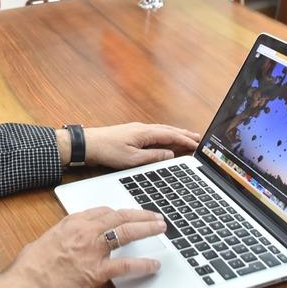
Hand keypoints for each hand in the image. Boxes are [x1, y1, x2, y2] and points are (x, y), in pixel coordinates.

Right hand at [0, 207, 165, 287]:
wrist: (28, 283)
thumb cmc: (31, 265)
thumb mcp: (48, 238)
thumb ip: (65, 234)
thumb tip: (73, 237)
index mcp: (72, 221)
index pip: (102, 211)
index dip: (119, 212)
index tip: (127, 214)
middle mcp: (85, 231)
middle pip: (119, 216)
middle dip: (140, 215)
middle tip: (154, 216)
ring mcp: (93, 250)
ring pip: (126, 232)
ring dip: (146, 228)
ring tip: (159, 228)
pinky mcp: (97, 271)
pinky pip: (126, 265)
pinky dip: (143, 264)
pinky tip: (153, 264)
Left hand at [59, 122, 199, 169]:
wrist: (88, 144)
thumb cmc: (107, 150)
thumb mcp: (133, 159)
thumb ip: (153, 156)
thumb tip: (170, 155)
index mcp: (145, 132)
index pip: (171, 135)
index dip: (185, 140)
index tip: (197, 144)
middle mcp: (143, 128)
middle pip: (168, 130)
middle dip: (184, 134)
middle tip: (198, 138)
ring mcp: (137, 129)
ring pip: (161, 130)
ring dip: (175, 134)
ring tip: (187, 137)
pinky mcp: (131, 133)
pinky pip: (154, 132)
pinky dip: (164, 135)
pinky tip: (165, 139)